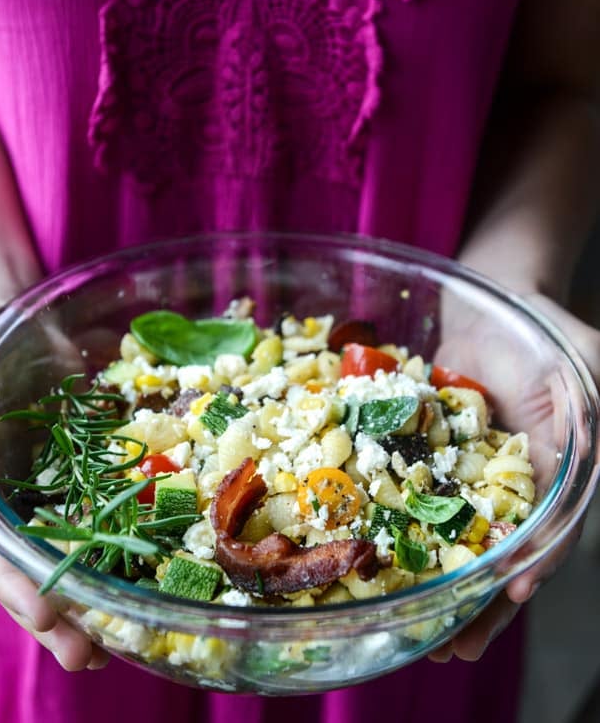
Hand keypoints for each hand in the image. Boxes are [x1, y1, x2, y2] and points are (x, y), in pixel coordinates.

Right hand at [0, 300, 109, 670]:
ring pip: (53, 551)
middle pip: (17, 564)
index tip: (45, 610)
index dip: (9, 574)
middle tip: (86, 655)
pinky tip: (136, 575)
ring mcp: (30, 492)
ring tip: (113, 642)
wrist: (3, 331)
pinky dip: (108, 547)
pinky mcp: (64, 478)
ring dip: (80, 595)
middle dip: (49, 612)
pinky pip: (87, 515)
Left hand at [428, 292, 599, 661]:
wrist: (493, 301)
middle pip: (496, 557)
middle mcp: (511, 488)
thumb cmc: (546, 334)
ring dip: (432, 580)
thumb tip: (575, 474)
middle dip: (474, 603)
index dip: (527, 571)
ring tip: (410, 621)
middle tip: (447, 649)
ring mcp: (466, 474)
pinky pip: (409, 495)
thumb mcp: (584, 373)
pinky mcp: (427, 454)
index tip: (504, 603)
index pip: (547, 538)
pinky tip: (372, 551)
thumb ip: (585, 425)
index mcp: (558, 480)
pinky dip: (395, 526)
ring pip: (449, 538)